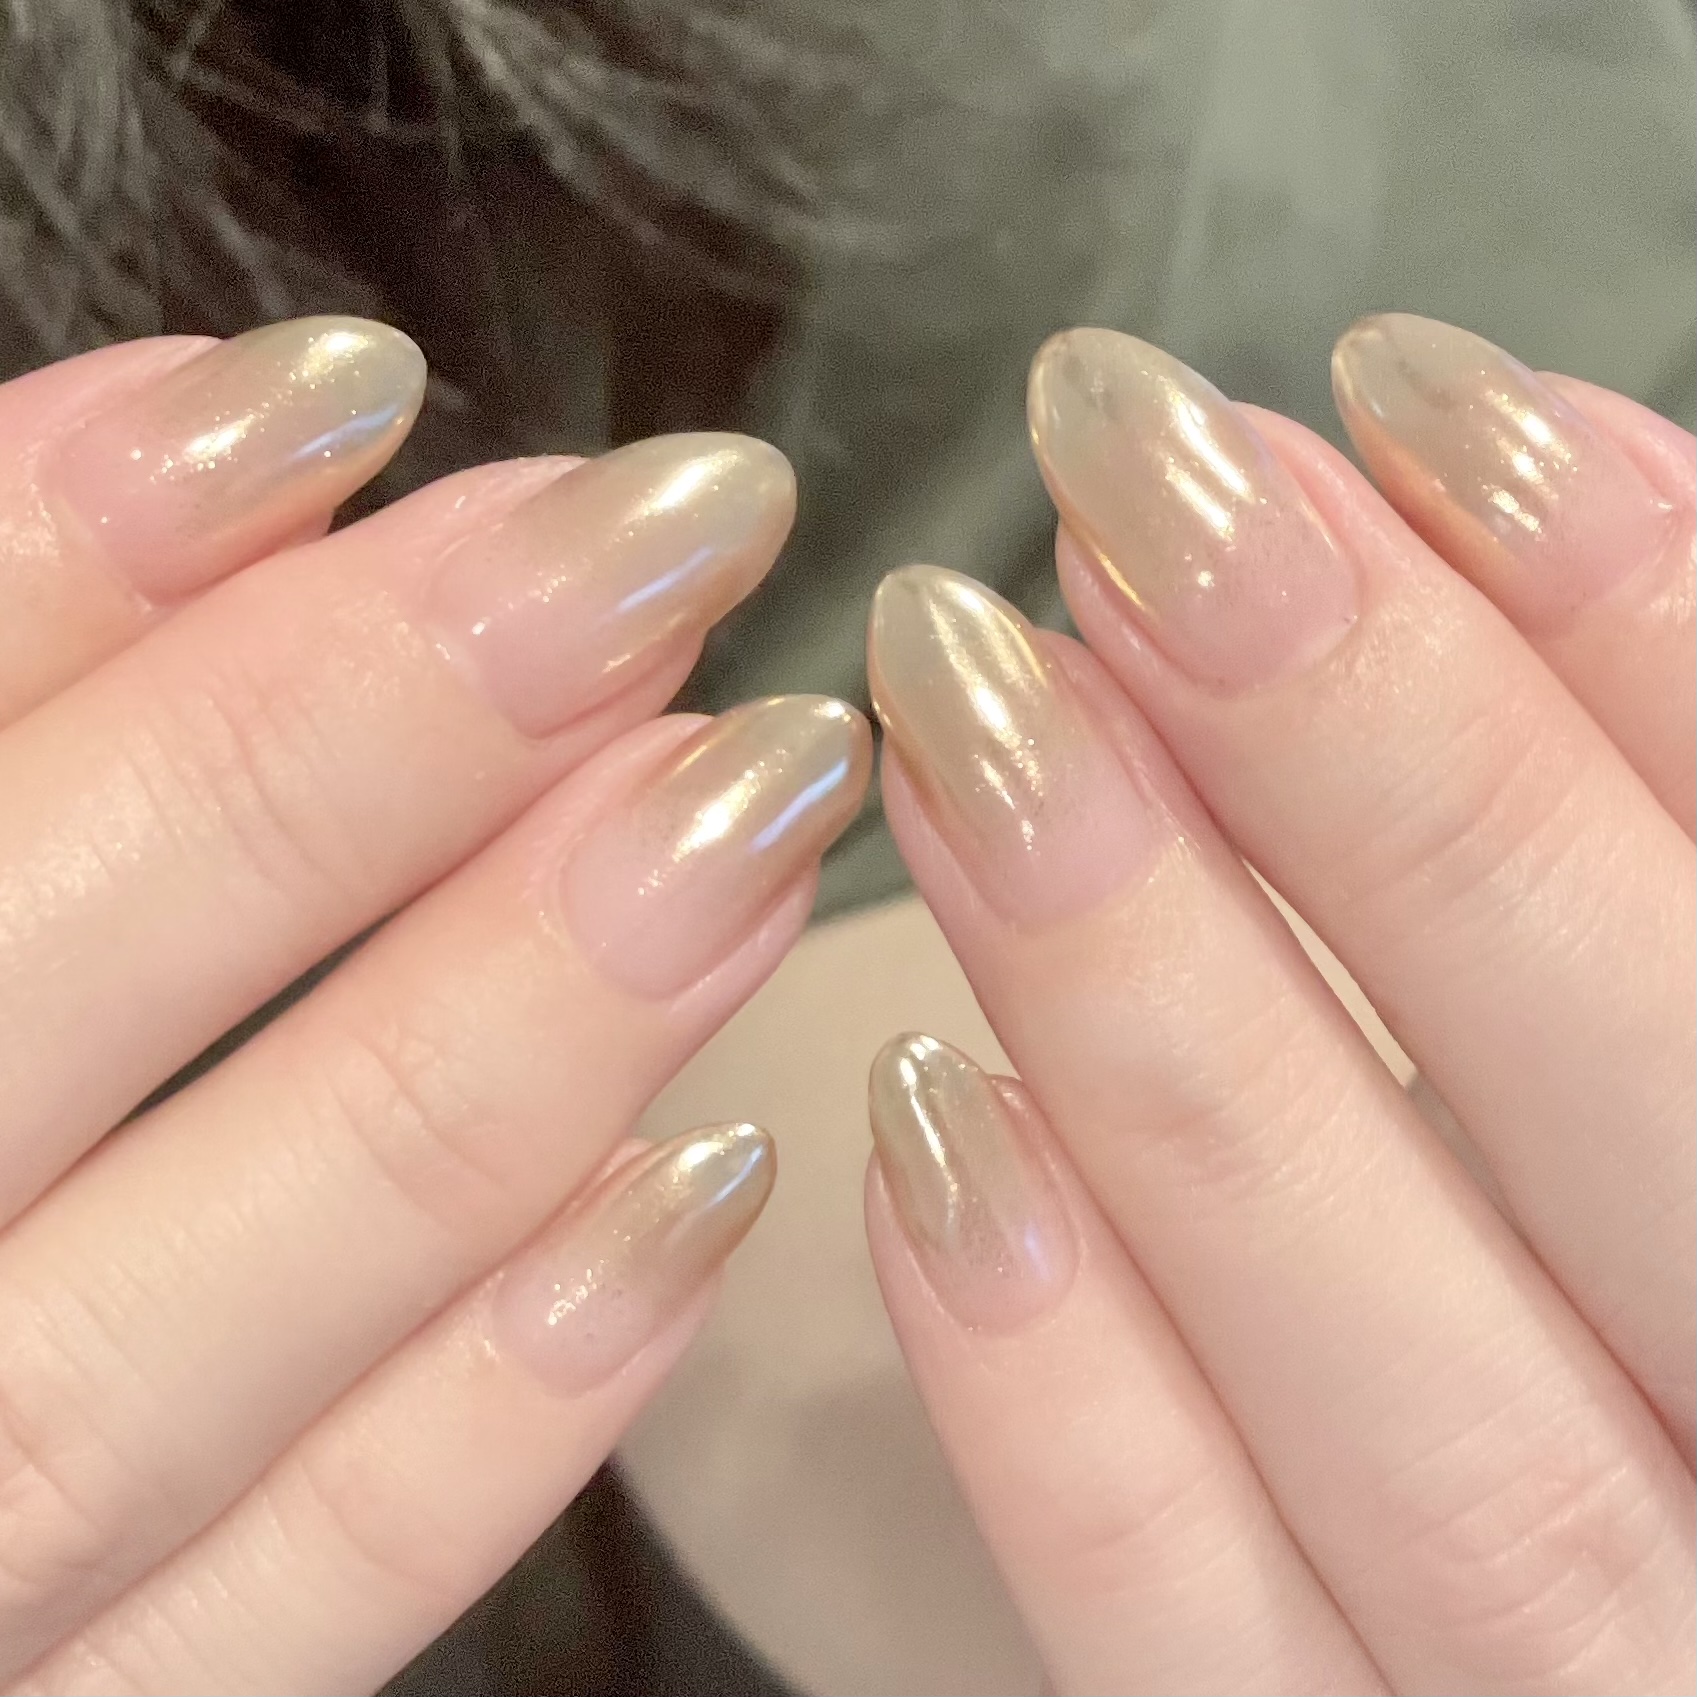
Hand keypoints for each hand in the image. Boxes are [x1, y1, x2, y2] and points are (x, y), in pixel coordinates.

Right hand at [0, 321, 868, 1691]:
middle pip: (53, 981)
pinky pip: (302, 1599)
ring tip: (753, 803)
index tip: (340, 392)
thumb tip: (195, 433)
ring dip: (510, 1031)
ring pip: (205, 1310)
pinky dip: (498, 1408)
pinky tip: (702, 1188)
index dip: (73, 545)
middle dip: (368, 739)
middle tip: (662, 549)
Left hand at [865, 317, 1693, 1693]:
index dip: (1659, 629)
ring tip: (973, 728)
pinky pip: (1202, 1646)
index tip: (1409, 402)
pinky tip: (928, 1125)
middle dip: (1390, 778)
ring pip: (1419, 1406)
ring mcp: (1590, 1696)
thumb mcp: (1691, 979)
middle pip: (1648, 1131)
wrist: (1628, 1568)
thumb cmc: (1653, 1159)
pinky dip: (1069, 1402)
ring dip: (1175, 1032)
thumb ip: (1659, 783)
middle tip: (1136, 500)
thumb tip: (1513, 460)